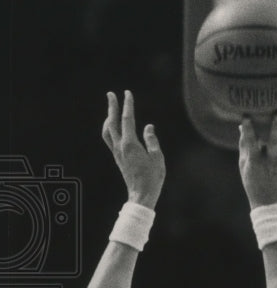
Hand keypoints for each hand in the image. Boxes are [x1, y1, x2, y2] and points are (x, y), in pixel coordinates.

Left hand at [102, 90, 164, 208]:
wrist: (141, 195)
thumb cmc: (152, 178)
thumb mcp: (157, 158)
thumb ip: (152, 140)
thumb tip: (148, 127)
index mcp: (130, 145)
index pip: (127, 120)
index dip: (127, 105)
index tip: (127, 93)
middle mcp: (120, 147)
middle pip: (112, 122)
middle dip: (112, 107)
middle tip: (111, 94)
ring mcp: (117, 153)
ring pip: (107, 131)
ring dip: (109, 118)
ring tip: (112, 109)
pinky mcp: (118, 158)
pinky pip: (109, 139)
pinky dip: (110, 128)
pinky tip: (114, 127)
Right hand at [238, 110, 276, 207]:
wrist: (269, 201)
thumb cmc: (253, 180)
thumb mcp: (244, 164)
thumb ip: (244, 144)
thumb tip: (241, 125)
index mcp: (255, 160)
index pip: (250, 141)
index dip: (248, 128)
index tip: (246, 115)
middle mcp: (270, 160)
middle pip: (274, 140)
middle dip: (276, 125)